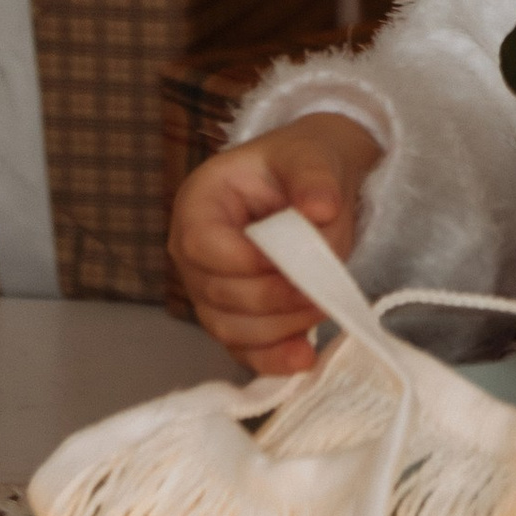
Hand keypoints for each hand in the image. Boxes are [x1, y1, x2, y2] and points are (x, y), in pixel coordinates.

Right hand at [169, 110, 382, 372]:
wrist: (313, 184)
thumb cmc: (303, 164)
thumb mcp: (312, 156)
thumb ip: (315, 179)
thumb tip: (322, 209)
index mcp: (199, 203)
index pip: (203, 245)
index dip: (248, 261)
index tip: (298, 259)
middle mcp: (192, 251)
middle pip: (218, 293)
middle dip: (275, 297)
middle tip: (323, 287)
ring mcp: (208, 289)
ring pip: (230, 328)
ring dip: (280, 328)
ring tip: (323, 307)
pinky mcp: (234, 317)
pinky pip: (243, 349)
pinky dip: (273, 358)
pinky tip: (304, 358)